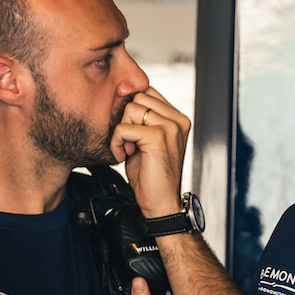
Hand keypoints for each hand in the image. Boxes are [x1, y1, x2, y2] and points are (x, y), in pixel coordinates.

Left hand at [109, 88, 190, 218]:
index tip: (131, 134)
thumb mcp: (145, 141)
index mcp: (177, 118)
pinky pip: (124, 127)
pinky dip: (117, 142)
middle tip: (129, 143)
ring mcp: (170, 126)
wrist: (160, 203)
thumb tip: (121, 95)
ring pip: (130, 108)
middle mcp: (177, 119)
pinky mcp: (158, 137)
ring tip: (128, 150)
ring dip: (121, 131)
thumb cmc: (150, 175)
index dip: (131, 110)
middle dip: (126, 119)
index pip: (147, 92)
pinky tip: (124, 156)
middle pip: (137, 96)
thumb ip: (140, 119)